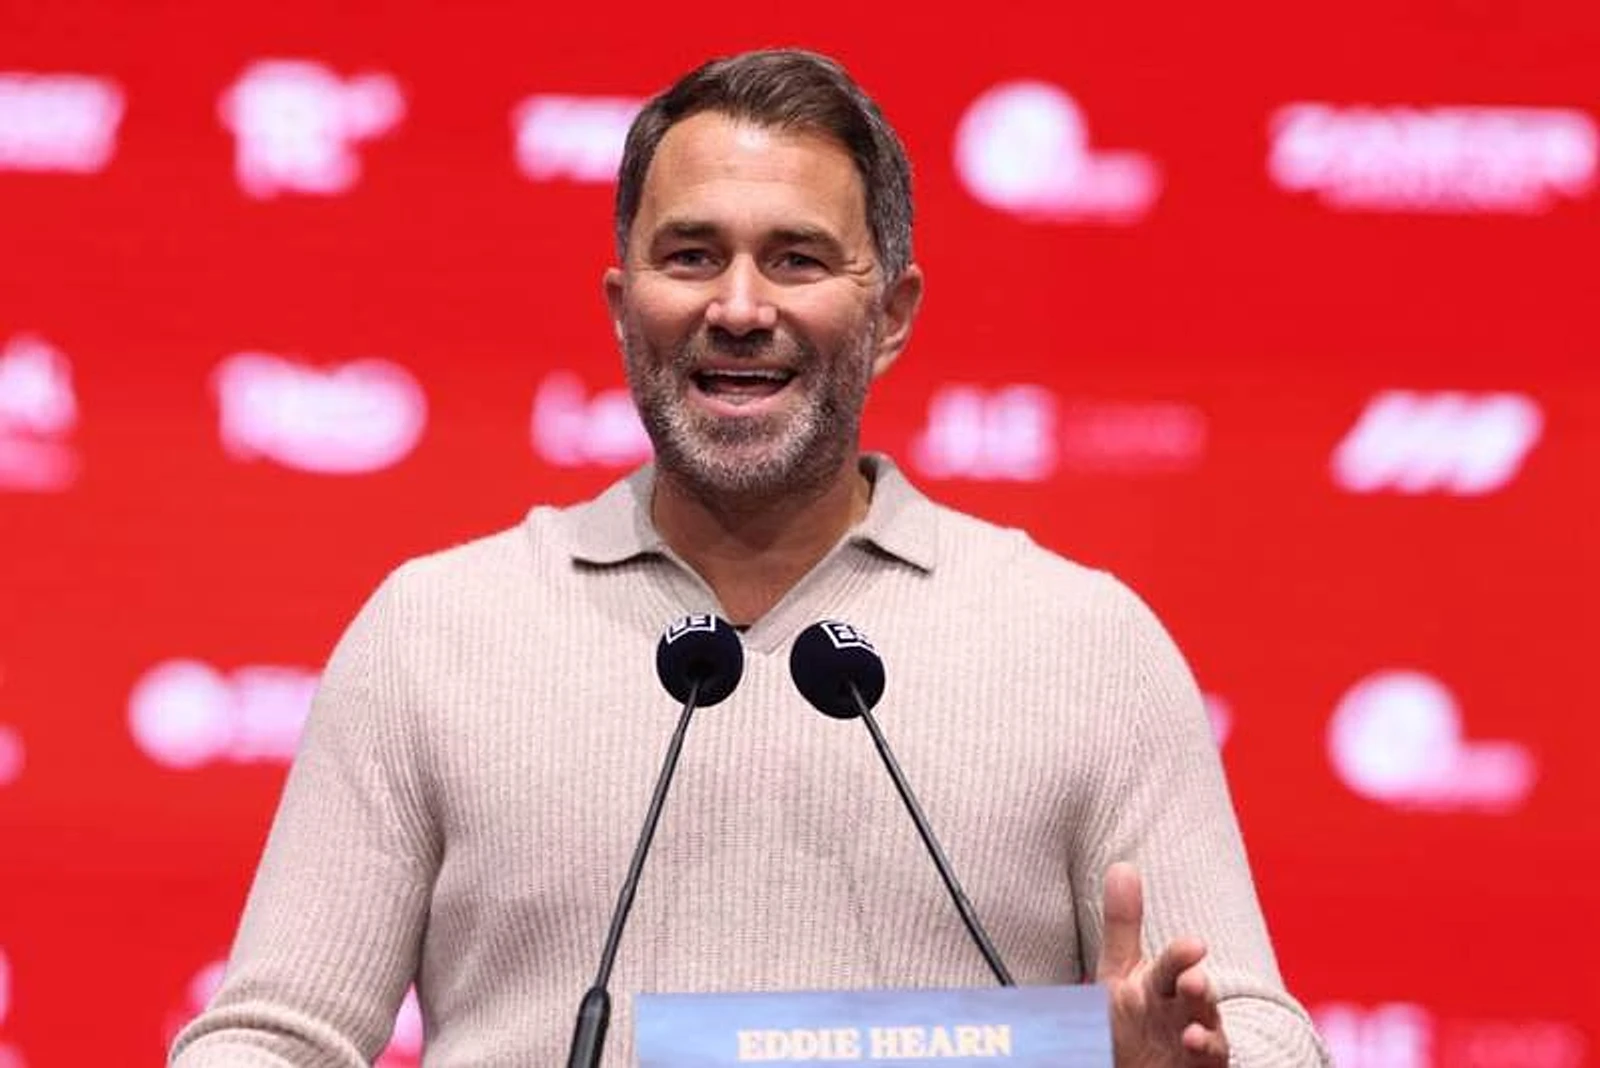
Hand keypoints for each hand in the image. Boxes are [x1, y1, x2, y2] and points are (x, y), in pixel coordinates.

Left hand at [1097, 862, 1227, 1067]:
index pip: (1173, 965)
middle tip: (1194, 980)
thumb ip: (1123, 925)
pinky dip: (1204, 1055)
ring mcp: (1194, 1042)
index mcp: (1162, 984)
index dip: (1182, 956)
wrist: (1145, 1063)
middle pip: (1195, 998)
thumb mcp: (1120, 972)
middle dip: (1197, 990)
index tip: (1196, 945)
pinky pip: (1209, 1063)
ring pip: (1207, 1033)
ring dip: (1203, 1031)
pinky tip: (1193, 1048)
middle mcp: (1183, 1011)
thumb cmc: (1135, 1015)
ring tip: (1192, 1033)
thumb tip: (1123, 866)